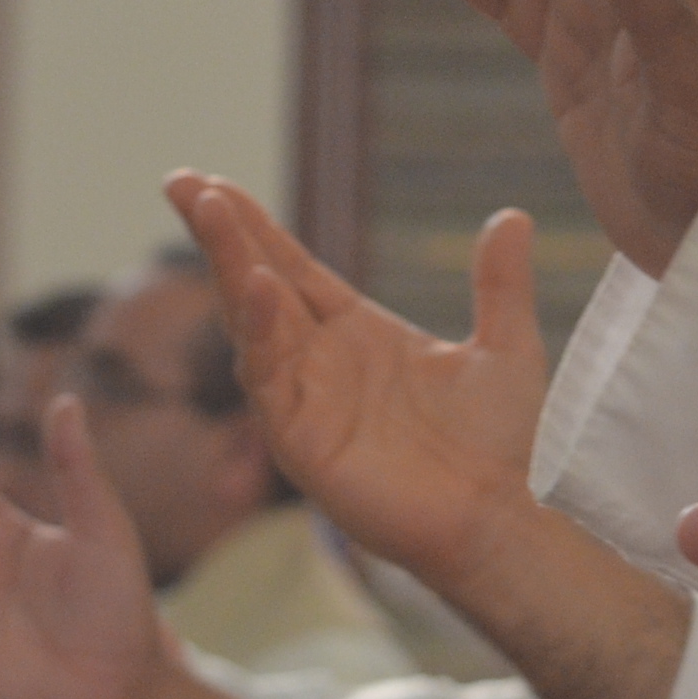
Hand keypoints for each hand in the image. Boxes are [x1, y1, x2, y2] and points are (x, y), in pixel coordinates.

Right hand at [167, 174, 547, 592]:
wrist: (503, 517)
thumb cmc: (501, 447)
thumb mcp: (505, 347)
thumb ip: (499, 284)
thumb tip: (513, 216)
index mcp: (357, 335)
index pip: (292, 268)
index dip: (255, 227)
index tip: (214, 183)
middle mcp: (320, 363)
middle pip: (256, 284)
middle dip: (220, 234)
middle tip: (183, 181)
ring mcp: (304, 402)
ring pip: (251, 324)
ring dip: (231, 266)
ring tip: (213, 210)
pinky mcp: (300, 442)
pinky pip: (268, 379)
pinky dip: (259, 331)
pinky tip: (258, 285)